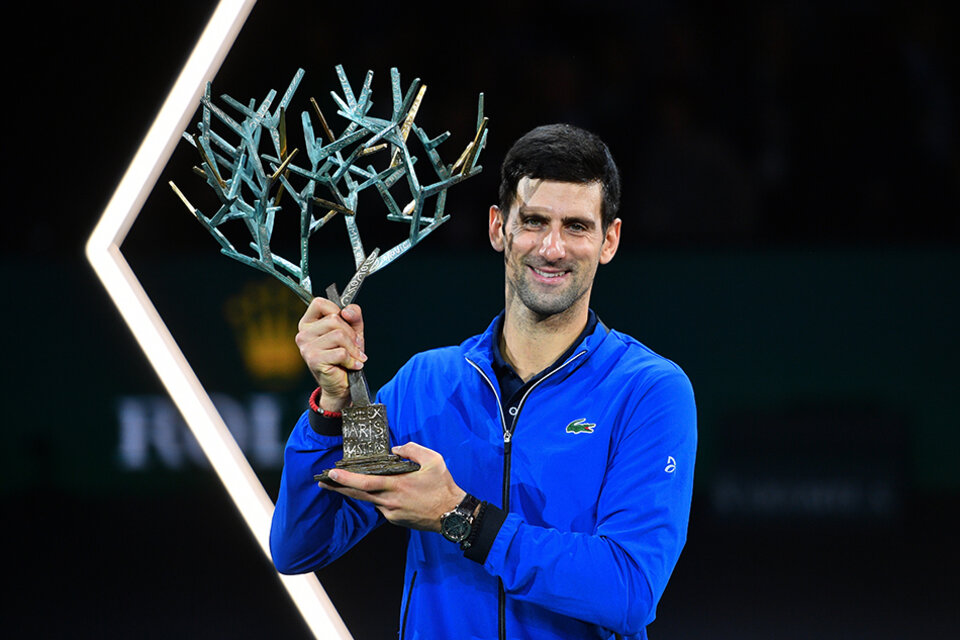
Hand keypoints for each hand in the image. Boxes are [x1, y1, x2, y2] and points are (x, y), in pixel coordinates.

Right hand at [296, 297, 366, 411]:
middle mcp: (303, 334)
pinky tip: (352, 365)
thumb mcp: (352, 331)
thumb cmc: (344, 357)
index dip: (336, 310)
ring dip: (353, 348)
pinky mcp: (314, 360)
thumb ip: (353, 316)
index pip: (319, 303)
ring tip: (355, 357)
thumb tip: (347, 311)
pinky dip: (352, 360)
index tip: (345, 323)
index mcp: (308, 323)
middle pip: (334, 320)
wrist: (341, 385)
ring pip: (339, 335)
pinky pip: (341, 352)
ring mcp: (306, 347)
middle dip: (351, 334)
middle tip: (356, 347)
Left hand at [321, 442, 464, 531]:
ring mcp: (392, 512)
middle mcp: (390, 501)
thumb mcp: (434, 460)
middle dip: (338, 487)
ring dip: (356, 492)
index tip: (331, 473)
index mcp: (398, 485)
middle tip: (323, 482)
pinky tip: (378, 491)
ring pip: (369, 500)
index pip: (366, 482)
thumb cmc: (443, 487)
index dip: (347, 478)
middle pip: (359, 494)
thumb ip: (412, 450)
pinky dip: (376, 497)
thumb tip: (397, 449)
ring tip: (341, 484)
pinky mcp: (395, 519)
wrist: (452, 515)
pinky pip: (381, 506)